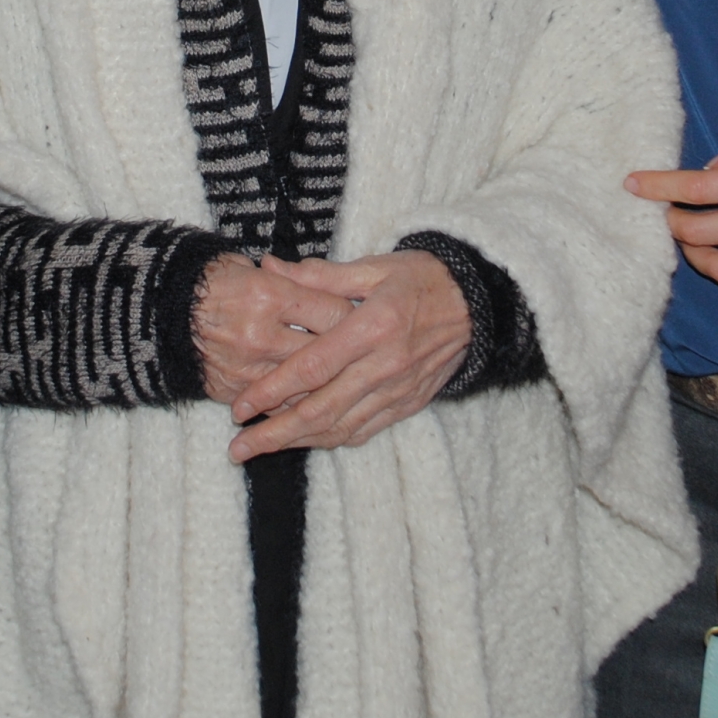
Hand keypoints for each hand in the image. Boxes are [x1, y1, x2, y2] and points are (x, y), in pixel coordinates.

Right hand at [193, 252, 356, 410]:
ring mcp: (247, 367)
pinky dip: (298, 402)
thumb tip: (332, 285)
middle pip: (325, 353)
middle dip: (349, 355)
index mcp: (269, 294)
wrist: (156, 312)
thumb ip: (294, 278)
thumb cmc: (209, 282)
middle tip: (365, 353)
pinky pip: (279, 405)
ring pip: (307, 386)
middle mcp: (261, 334)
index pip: (333, 312)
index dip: (354, 316)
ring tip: (348, 381)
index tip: (362, 318)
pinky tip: (314, 398)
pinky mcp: (234, 391)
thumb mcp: (250, 267)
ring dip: (329, 385)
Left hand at [221, 252, 469, 460]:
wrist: (480, 303)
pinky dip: (332, 440)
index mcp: (373, 327)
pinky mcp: (409, 404)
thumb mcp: (374, 268)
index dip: (272, 391)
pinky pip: (365, 430)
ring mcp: (399, 390)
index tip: (240, 406)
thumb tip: (272, 267)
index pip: (312, 368)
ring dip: (297, 443)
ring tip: (260, 450)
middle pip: (320, 410)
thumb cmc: (423, 278)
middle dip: (274, 433)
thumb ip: (320, 276)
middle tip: (238, 447)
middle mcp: (385, 366)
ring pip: (340, 428)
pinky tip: (306, 442)